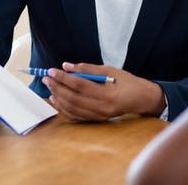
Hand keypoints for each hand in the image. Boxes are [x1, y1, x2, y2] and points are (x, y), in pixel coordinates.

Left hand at [42, 62, 165, 121]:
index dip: (63, 78)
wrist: (140, 98)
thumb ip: (87, 69)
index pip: (79, 85)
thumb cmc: (126, 81)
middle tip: (47, 78)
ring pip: (72, 109)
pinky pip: (76, 116)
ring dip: (58, 98)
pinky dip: (64, 108)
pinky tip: (57, 99)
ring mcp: (99, 116)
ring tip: (50, 87)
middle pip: (73, 98)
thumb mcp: (109, 70)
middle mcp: (102, 108)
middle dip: (57, 87)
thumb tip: (66, 66)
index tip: (52, 70)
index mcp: (107, 94)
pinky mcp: (96, 120)